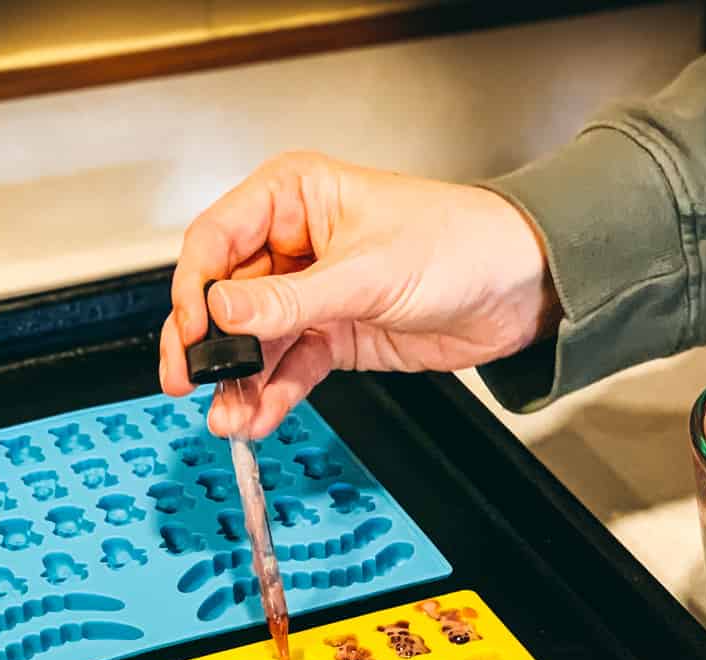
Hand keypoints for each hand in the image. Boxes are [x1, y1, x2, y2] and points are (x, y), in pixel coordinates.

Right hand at [159, 151, 559, 438]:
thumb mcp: (366, 271)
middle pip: (226, 297)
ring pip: (255, 342)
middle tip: (187, 381)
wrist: (518, 289)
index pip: (217, 241)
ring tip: (228, 416)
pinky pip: (289, 368)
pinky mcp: (333, 335)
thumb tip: (225, 313)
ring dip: (239, 382)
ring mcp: (312, 294)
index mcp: (295, 198)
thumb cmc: (460, 243)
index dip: (197, 290)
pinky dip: (272, 394)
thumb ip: (289, 299)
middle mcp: (295, 244)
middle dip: (208, 344)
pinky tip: (256, 415)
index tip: (193, 333)